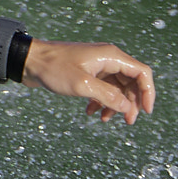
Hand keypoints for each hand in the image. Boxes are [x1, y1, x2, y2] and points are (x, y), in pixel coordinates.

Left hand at [21, 40, 155, 124]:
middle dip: (130, 102)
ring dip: (114, 104)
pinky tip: (90, 112)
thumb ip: (107, 96)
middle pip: (131, 82)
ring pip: (116, 87)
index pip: (141, 73)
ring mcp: (97, 66)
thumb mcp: (82, 85)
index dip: (148, 92)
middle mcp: (108, 59)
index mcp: (111, 57)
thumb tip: (128, 108)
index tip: (146, 112)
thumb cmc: (54, 69)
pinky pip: (101, 88)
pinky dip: (100, 101)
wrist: (29, 61)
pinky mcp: (87, 73)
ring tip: (105, 120)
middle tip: (127, 122)